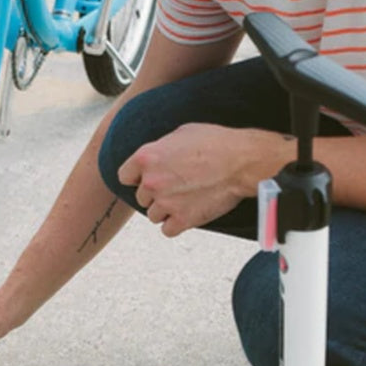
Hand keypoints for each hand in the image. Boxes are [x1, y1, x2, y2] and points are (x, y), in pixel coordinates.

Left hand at [118, 124, 291, 236]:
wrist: (242, 161)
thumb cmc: (215, 142)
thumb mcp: (180, 134)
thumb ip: (160, 150)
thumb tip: (152, 160)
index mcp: (146, 157)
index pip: (124, 176)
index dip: (137, 178)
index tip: (149, 178)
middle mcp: (152, 181)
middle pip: (141, 198)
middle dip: (156, 194)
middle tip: (177, 187)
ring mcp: (166, 202)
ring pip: (153, 216)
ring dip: (166, 210)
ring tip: (185, 199)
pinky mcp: (182, 220)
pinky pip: (167, 230)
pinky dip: (176, 224)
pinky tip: (188, 212)